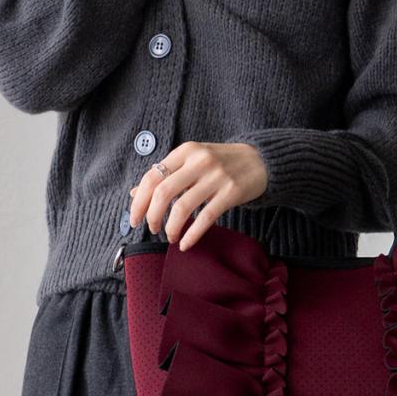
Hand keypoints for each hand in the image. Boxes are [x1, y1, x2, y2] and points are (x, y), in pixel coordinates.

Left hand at [129, 141, 267, 250]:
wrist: (261, 160)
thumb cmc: (223, 163)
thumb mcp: (193, 161)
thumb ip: (167, 175)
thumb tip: (135, 194)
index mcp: (186, 151)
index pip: (152, 176)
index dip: (139, 201)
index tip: (135, 219)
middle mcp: (199, 161)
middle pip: (163, 192)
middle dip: (152, 216)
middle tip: (152, 229)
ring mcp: (216, 177)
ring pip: (182, 207)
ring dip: (171, 227)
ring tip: (170, 236)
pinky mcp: (231, 193)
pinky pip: (205, 218)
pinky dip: (191, 234)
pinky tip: (185, 244)